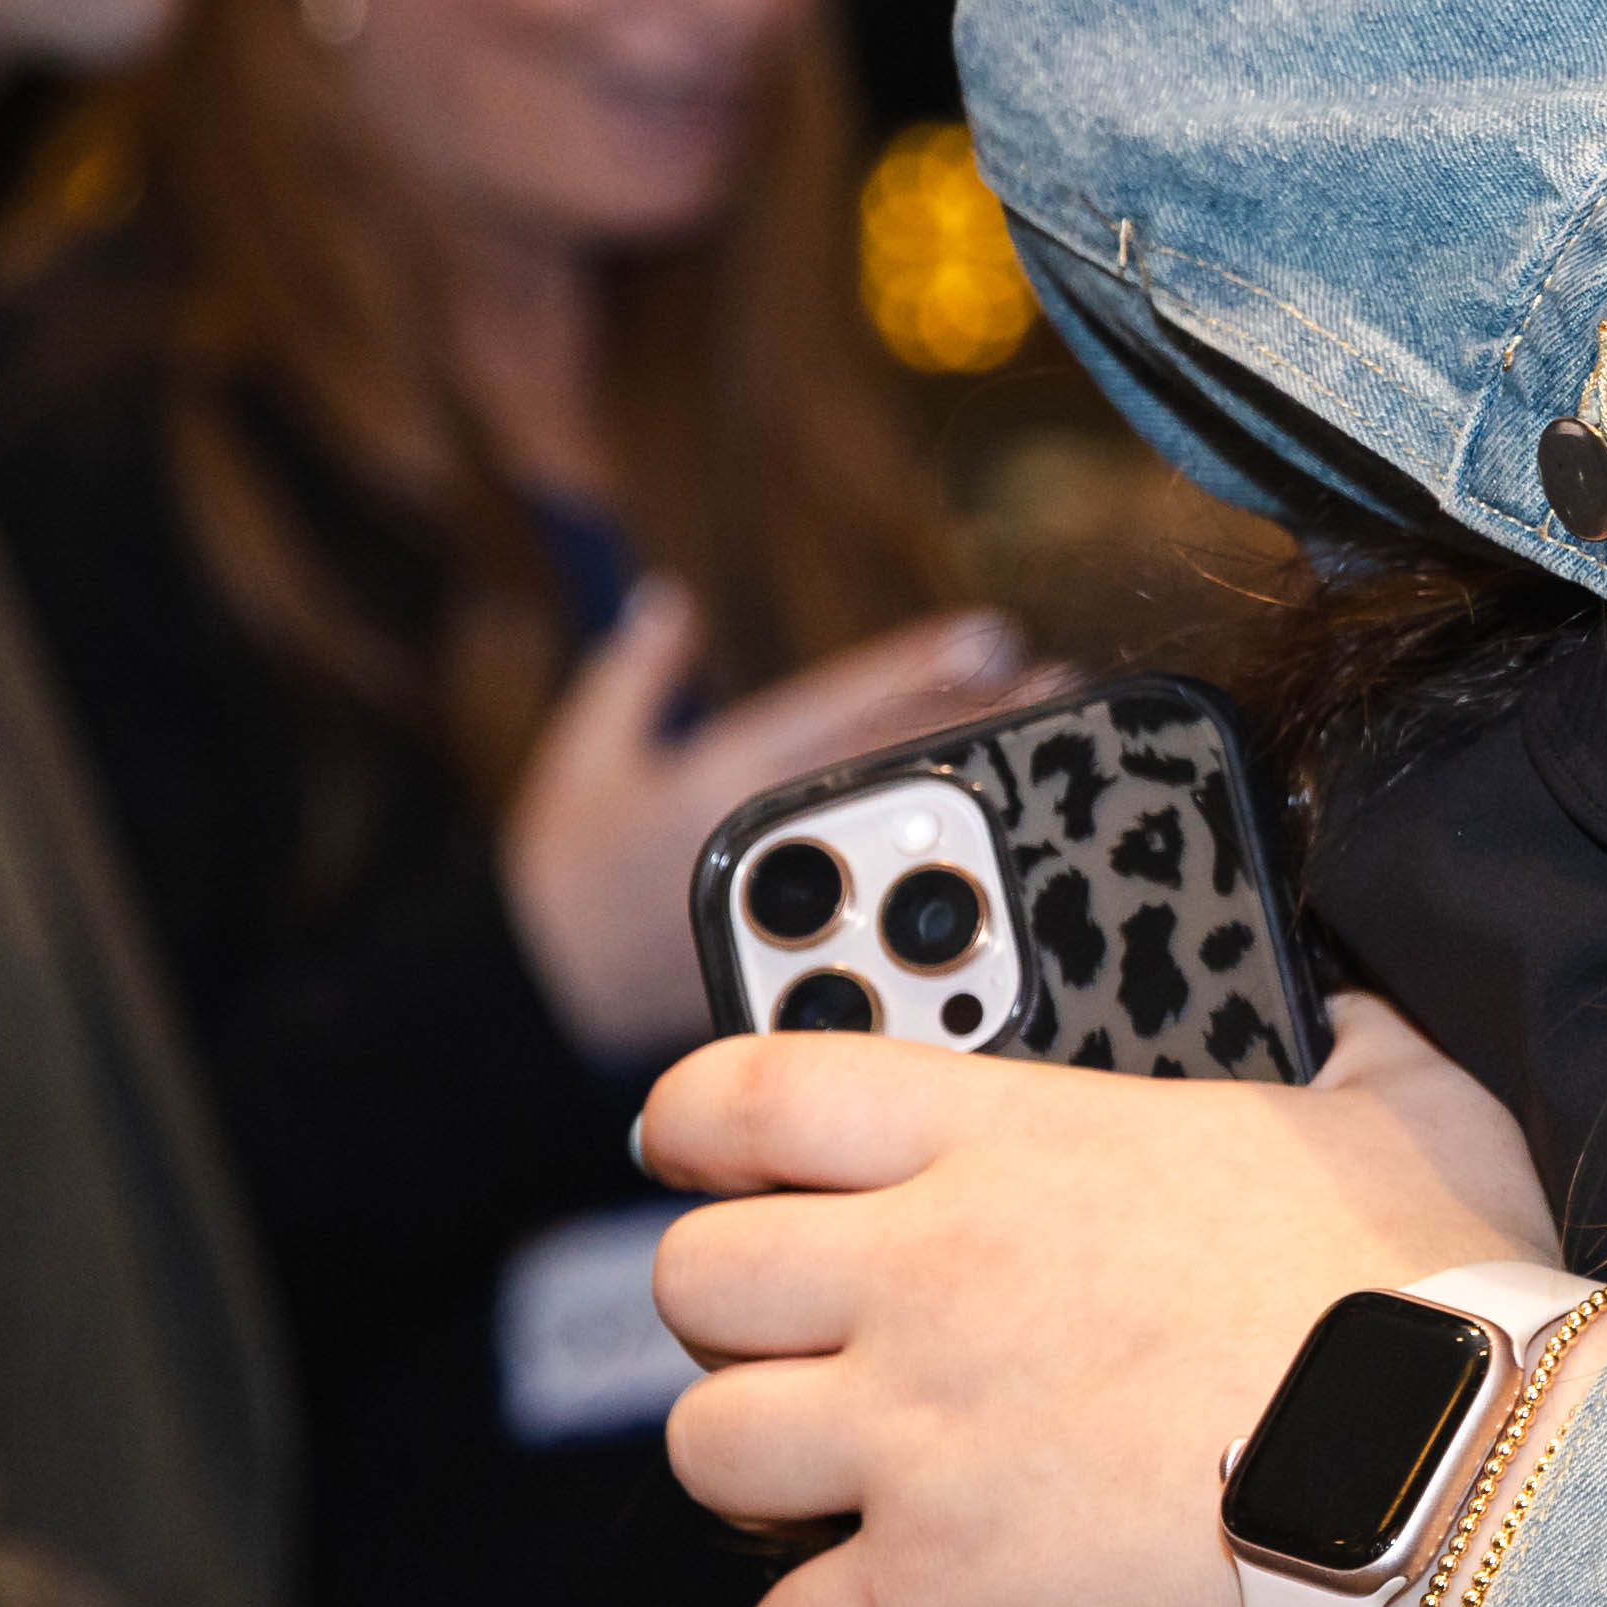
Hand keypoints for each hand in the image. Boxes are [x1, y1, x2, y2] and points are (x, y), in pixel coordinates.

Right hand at [502, 586, 1047, 1060]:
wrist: (545, 1006)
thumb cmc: (564, 880)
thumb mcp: (581, 766)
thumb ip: (632, 678)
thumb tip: (668, 600)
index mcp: (719, 790)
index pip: (845, 716)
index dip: (924, 671)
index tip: (995, 632)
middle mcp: (776, 847)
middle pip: (902, 770)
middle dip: (981, 722)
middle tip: (1061, 679)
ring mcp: (806, 906)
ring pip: (913, 835)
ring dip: (984, 789)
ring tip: (1052, 745)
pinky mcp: (816, 959)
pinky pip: (898, 904)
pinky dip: (954, 870)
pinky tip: (1012, 853)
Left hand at [641, 999, 1563, 1606]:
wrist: (1459, 1477)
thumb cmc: (1441, 1292)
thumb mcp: (1414, 1110)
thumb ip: (1358, 1039)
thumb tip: (1358, 1002)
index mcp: (1018, 1143)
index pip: (760, 1093)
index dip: (695, 1122)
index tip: (688, 1149)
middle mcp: (932, 1275)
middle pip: (695, 1279)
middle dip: (729, 1316)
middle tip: (799, 1340)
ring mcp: (921, 1435)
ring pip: (707, 1451)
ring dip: (760, 1475)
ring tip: (828, 1488)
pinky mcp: (943, 1586)